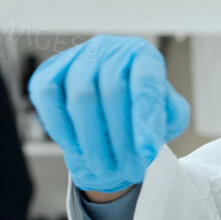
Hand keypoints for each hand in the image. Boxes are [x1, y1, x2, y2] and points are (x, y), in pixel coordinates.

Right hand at [26, 35, 189, 192]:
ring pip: (80, 97)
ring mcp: (76, 57)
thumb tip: (149, 130)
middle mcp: (109, 48)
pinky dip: (62, 129)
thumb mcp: (169, 115)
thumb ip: (172, 116)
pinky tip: (78, 150)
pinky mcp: (48, 73)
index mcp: (142, 54)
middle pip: (112, 92)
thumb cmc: (141, 112)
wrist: (109, 111)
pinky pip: (48, 97)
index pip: (145, 82)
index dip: (145, 118)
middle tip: (130, 171)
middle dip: (120, 140)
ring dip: (92, 141)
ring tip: (106, 169)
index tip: (147, 152)